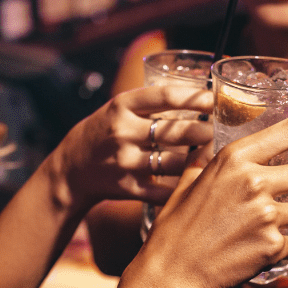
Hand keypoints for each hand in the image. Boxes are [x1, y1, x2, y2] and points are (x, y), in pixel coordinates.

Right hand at [53, 82, 212, 211]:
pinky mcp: (127, 187)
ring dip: (198, 160)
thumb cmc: (103, 133)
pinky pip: (163, 191)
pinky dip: (181, 189)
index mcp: (121, 106)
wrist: (70, 169)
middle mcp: (122, 132)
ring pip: (174, 162)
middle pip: (174, 131)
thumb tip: (200, 98)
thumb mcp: (118, 109)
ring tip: (211, 155)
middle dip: (203, 132)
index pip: (165, 97)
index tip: (214, 100)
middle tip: (217, 132)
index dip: (195, 97)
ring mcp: (124, 161)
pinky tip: (194, 183)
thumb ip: (151, 104)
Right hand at [138, 113, 287, 287]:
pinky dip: (286, 247)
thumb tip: (208, 138)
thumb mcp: (186, 183)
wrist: (172, 273)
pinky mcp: (272, 246)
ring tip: (276, 226)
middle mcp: (254, 182)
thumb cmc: (175, 229)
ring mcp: (266, 215)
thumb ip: (204, 158)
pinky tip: (264, 249)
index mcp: (234, 159)